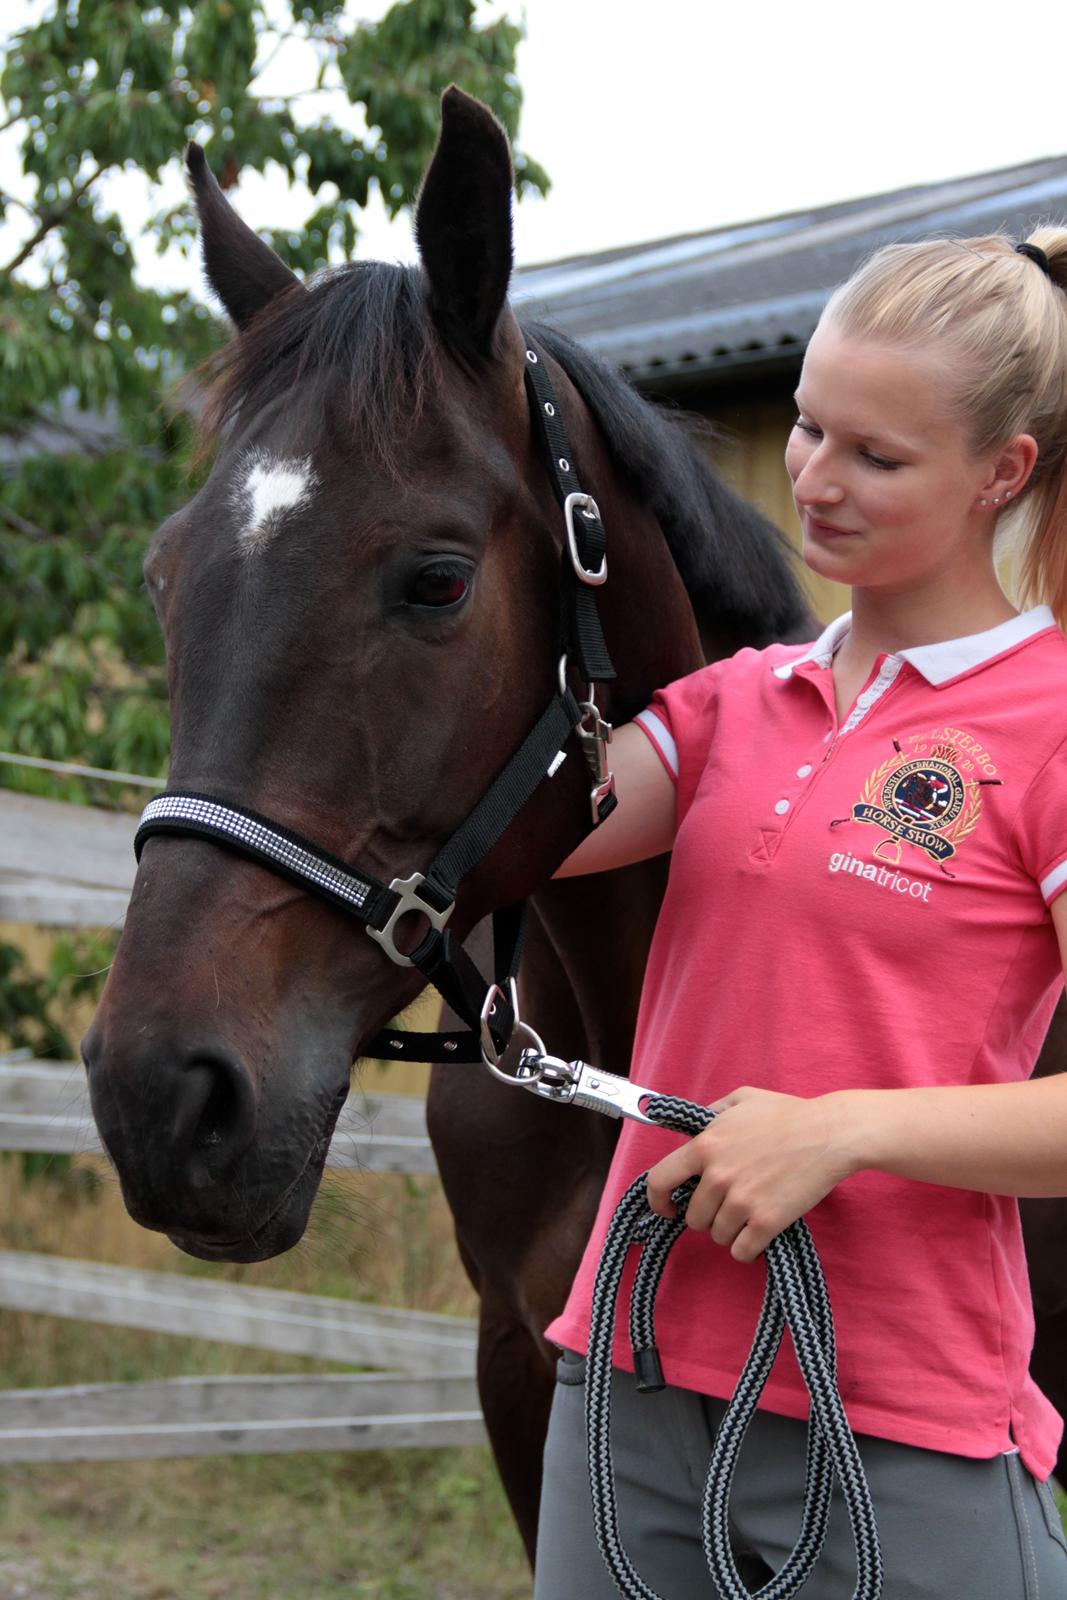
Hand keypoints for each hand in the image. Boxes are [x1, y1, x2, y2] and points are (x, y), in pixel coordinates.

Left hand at [645, 1086, 855, 1262]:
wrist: (829, 1134)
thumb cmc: (788, 1114)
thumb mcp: (742, 1098)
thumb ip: (712, 1113)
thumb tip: (697, 1129)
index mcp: (705, 1146)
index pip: (660, 1180)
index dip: (657, 1200)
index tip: (667, 1209)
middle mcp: (717, 1176)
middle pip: (694, 1218)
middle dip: (708, 1216)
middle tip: (729, 1206)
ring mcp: (741, 1201)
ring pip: (717, 1235)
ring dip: (730, 1231)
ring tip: (750, 1214)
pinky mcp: (766, 1222)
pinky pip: (741, 1251)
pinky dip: (747, 1248)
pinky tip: (758, 1234)